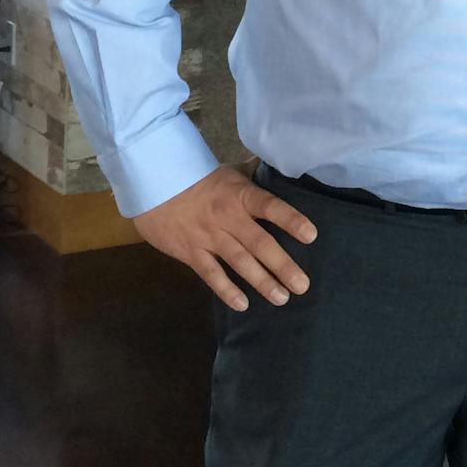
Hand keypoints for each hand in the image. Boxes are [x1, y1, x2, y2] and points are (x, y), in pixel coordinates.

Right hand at [133, 166, 316, 311]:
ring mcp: (210, 237)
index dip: (291, 220)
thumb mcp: (231, 171)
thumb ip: (256, 174)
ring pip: (240, 262)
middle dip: (283, 265)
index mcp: (241, 195)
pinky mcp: (191, 253)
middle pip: (260, 243)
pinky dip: (226, 290)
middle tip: (303, 285)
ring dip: (262, 282)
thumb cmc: (200, 178)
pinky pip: (211, 274)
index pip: (271, 207)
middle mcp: (229, 218)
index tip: (311, 236)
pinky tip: (242, 304)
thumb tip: (282, 162)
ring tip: (282, 298)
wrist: (155, 186)